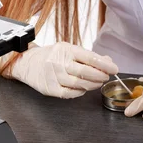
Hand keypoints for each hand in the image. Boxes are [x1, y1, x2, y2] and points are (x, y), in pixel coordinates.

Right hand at [3, 42, 118, 98]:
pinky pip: (69, 93)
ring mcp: (54, 76)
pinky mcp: (50, 89)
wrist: (28, 62)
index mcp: (66, 49)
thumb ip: (88, 56)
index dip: (104, 64)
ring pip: (79, 84)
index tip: (114, 69)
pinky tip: (84, 88)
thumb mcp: (69, 49)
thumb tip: (107, 62)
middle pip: (85, 72)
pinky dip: (80, 92)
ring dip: (92, 85)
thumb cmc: (52, 55)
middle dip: (100, 75)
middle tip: (106, 76)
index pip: (90, 57)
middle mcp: (59, 62)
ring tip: (98, 82)